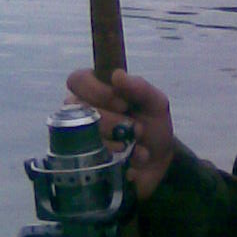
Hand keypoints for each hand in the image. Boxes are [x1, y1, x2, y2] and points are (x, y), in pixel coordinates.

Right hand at [65, 68, 175, 201]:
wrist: (158, 162)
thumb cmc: (153, 126)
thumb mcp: (155, 104)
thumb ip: (140, 88)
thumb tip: (117, 75)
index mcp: (97, 90)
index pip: (77, 80)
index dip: (96, 91)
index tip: (123, 104)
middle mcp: (82, 111)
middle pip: (79, 109)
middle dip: (112, 121)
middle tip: (135, 127)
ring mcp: (79, 136)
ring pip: (82, 135)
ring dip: (116, 141)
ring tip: (136, 143)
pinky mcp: (82, 160)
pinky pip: (88, 158)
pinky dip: (116, 158)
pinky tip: (132, 158)